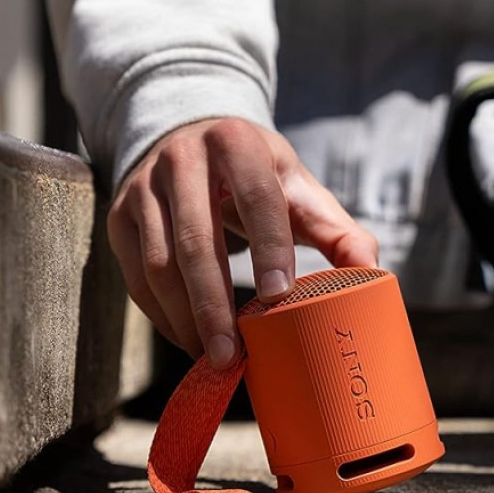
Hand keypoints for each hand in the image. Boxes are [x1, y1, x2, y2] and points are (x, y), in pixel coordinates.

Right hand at [106, 118, 378, 368]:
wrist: (189, 136)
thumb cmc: (256, 174)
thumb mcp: (298, 187)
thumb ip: (338, 230)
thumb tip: (373, 277)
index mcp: (237, 142)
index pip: (255, 198)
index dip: (268, 249)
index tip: (278, 300)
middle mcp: (182, 157)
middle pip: (196, 240)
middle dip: (215, 305)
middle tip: (234, 355)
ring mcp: (144, 187)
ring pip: (159, 263)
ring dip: (185, 318)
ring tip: (213, 357)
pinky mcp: (120, 215)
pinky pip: (135, 277)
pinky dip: (161, 316)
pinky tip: (187, 339)